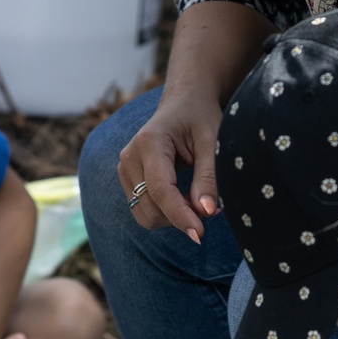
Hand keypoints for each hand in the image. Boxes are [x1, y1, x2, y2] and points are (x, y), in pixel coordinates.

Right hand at [118, 90, 221, 236]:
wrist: (184, 103)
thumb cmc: (200, 117)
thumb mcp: (213, 141)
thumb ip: (209, 176)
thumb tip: (205, 211)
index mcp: (149, 142)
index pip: (160, 190)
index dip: (180, 215)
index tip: (199, 235)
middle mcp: (129, 156)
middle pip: (152, 209)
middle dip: (182, 216)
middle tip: (210, 205)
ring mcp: (125, 170)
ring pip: (147, 216)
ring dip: (174, 217)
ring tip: (198, 197)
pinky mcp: (128, 180)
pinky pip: (146, 212)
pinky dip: (167, 214)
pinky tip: (184, 198)